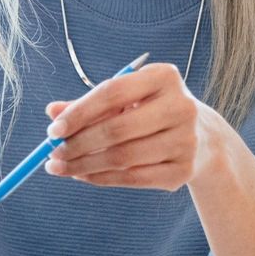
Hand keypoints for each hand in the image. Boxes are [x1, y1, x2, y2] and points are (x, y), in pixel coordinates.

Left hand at [42, 61, 237, 190]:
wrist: (202, 137)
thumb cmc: (151, 110)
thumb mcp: (126, 98)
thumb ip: (89, 104)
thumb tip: (52, 112)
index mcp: (164, 76)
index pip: (112, 93)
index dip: (79, 112)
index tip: (53, 130)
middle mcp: (180, 106)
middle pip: (117, 129)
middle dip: (78, 144)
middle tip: (53, 154)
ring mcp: (186, 140)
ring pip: (123, 157)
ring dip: (84, 165)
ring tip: (60, 167)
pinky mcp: (183, 170)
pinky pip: (133, 178)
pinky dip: (102, 179)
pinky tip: (82, 176)